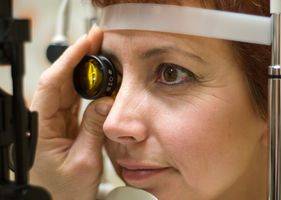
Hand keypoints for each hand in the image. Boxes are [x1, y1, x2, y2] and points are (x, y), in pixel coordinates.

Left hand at [30, 25, 112, 199]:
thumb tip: (106, 102)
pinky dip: (85, 87)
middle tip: (96, 41)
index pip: (52, 84)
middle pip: (59, 81)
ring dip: (82, 70)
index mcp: (39, 128)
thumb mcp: (84, 162)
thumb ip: (95, 129)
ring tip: (98, 54)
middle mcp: (42, 121)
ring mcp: (52, 122)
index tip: (85, 43)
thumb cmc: (63, 193)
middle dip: (77, 58)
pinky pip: (73, 101)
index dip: (68, 60)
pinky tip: (95, 78)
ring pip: (66, 88)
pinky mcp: (62, 125)